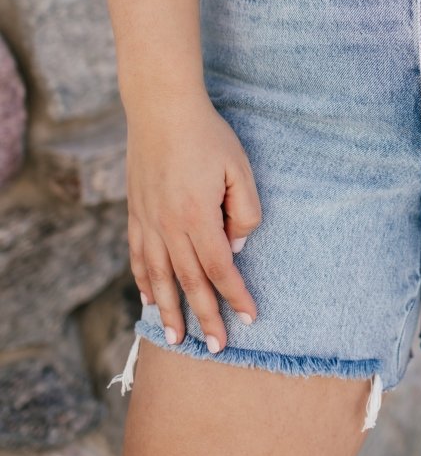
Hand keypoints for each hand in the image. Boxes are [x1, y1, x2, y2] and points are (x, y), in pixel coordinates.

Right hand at [125, 91, 262, 352]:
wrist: (161, 108)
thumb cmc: (207, 135)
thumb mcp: (239, 168)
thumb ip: (245, 210)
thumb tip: (238, 245)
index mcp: (197, 217)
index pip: (221, 268)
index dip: (236, 296)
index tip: (251, 318)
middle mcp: (168, 226)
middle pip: (189, 282)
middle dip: (205, 316)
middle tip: (216, 347)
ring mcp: (147, 221)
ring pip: (159, 277)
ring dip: (170, 311)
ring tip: (178, 338)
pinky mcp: (135, 212)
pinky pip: (138, 257)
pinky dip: (144, 282)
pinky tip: (150, 300)